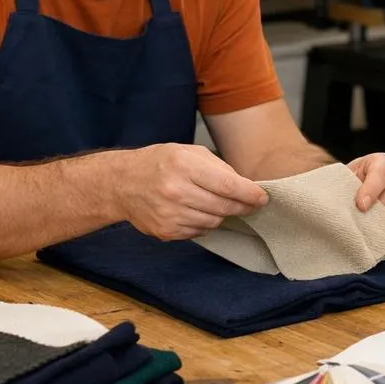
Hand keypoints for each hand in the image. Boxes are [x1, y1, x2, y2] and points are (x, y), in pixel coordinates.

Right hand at [114, 143, 266, 240]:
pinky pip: (199, 232)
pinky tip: (197, 211)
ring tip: (217, 203)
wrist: (122, 183)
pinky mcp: (166, 231)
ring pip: (214, 221)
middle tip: (251, 204)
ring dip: (222, 214)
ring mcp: (170, 214)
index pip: (228, 185)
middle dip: (243, 207)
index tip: (262, 197)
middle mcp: (175, 191)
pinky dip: (205, 223)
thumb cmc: (159, 163)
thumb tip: (245, 186)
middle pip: (224, 206)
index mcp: (183, 165)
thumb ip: (218, 167)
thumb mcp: (187, 152)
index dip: (250, 194)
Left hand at [347, 152, 384, 227]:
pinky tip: (375, 233)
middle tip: (363, 220)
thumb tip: (334, 200)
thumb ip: (342, 184)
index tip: (361, 206)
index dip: (372, 189)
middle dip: (379, 209)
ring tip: (366, 228)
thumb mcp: (344, 176)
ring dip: (384, 221)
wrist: (357, 189)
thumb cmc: (349, 181)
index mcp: (383, 162)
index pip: (382, 172)